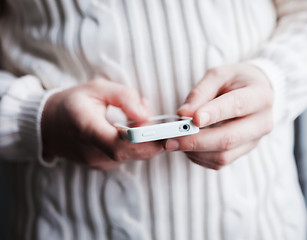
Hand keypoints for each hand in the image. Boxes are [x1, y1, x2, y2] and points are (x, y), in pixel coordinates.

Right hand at [41, 79, 162, 169]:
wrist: (48, 124)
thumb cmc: (74, 103)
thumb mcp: (97, 88)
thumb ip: (123, 97)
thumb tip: (146, 114)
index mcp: (86, 129)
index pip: (119, 145)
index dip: (144, 141)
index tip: (164, 131)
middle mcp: (92, 152)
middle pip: (132, 153)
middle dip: (155, 140)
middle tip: (170, 125)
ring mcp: (97, 162)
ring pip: (133, 155)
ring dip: (147, 140)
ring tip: (146, 120)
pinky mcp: (102, 165)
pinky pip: (127, 157)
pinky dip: (138, 144)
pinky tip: (136, 129)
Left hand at [164, 63, 273, 169]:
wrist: (256, 93)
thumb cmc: (236, 81)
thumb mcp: (219, 75)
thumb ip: (200, 92)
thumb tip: (183, 113)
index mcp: (260, 96)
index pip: (236, 106)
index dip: (214, 114)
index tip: (192, 119)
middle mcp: (262, 122)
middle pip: (229, 138)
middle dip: (196, 141)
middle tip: (170, 139)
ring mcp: (255, 141)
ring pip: (223, 156)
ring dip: (194, 152)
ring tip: (175, 142)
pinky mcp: (244, 152)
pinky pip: (220, 162)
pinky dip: (199, 157)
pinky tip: (187, 147)